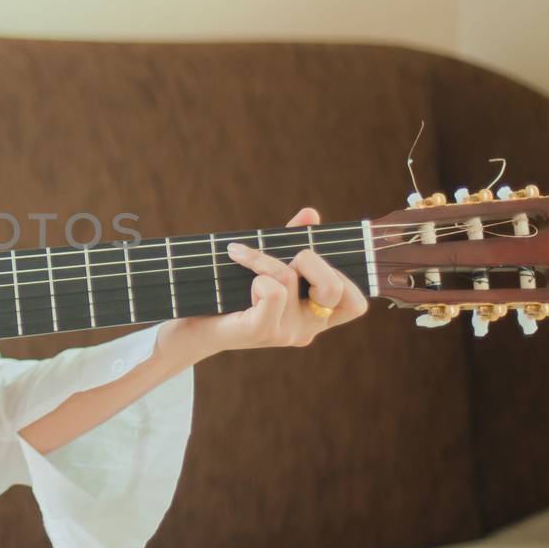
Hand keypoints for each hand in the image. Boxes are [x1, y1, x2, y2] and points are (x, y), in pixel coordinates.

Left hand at [187, 206, 369, 353]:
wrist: (192, 327)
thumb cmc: (231, 294)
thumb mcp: (267, 264)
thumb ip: (292, 241)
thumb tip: (311, 214)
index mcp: (314, 317)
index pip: (355, 304)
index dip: (343, 277)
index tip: (310, 262)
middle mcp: (305, 329)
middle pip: (335, 288)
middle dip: (310, 259)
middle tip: (283, 260)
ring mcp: (284, 333)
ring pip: (291, 278)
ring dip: (264, 259)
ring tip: (242, 258)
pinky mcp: (261, 330)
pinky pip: (273, 290)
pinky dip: (256, 271)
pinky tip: (241, 278)